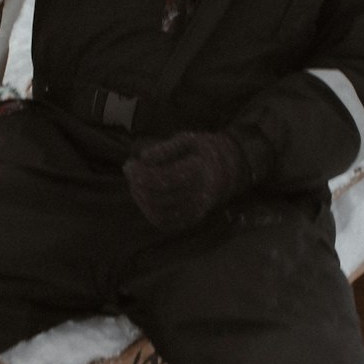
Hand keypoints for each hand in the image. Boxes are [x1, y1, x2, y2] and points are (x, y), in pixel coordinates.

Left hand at [123, 131, 250, 230]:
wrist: (234, 167)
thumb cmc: (207, 149)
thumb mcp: (190, 139)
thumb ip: (167, 148)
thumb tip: (144, 157)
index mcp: (199, 171)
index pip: (163, 179)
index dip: (141, 174)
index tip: (129, 164)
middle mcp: (199, 194)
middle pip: (159, 198)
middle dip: (137, 186)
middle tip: (131, 171)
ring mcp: (198, 210)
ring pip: (160, 214)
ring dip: (141, 201)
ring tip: (136, 184)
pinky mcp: (194, 218)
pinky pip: (168, 224)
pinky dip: (152, 214)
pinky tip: (145, 199)